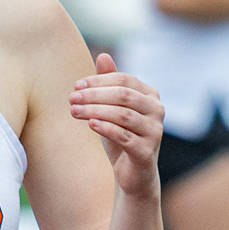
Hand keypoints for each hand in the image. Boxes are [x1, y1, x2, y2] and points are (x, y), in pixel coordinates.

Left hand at [70, 50, 162, 196]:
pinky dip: (105, 128)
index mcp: (150, 95)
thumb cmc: (121, 137)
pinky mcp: (147, 152)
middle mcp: (157, 110)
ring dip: (94, 111)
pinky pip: (124, 136)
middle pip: (123, 95)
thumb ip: (108, 84)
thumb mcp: (111, 109)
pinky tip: (89, 124)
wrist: (133, 175)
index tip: (76, 86)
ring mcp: (155, 132)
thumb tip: (103, 55)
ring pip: (122, 115)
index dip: (98, 81)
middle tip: (71, 99)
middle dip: (94, 95)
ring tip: (73, 111)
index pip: (123, 80)